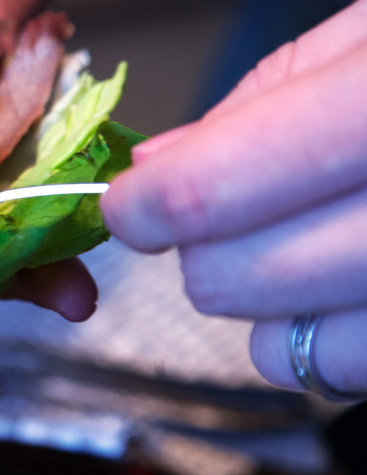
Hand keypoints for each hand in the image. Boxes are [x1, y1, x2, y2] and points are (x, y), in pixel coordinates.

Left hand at [101, 0, 366, 398]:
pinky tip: (349, 280)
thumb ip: (261, 100)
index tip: (130, 205)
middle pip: (232, 280)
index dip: (145, 207)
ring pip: (282, 350)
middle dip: (195, 251)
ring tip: (298, 238)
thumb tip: (155, 167)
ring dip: (258, 302)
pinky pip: (344, 374)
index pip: (213, 192)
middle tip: (209, 213)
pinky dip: (319, 339)